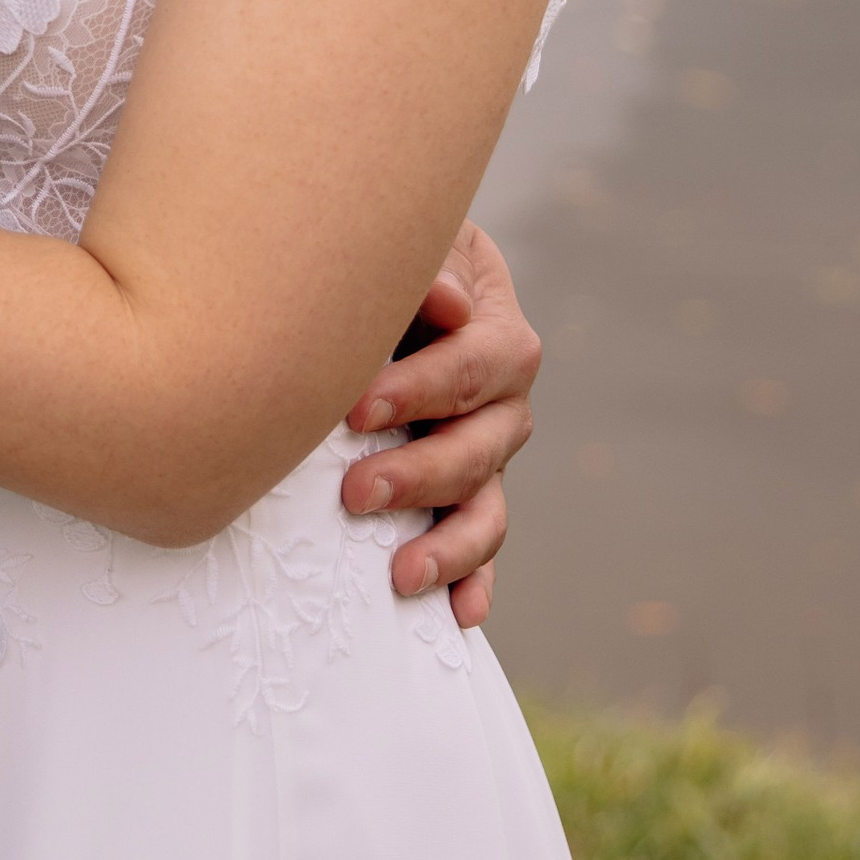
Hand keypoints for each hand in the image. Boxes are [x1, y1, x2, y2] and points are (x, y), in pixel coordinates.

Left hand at [337, 220, 540, 627]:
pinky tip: (460, 616)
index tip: (354, 410)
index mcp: (498, 330)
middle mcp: (505, 399)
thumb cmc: (383, 258)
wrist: (377, 281)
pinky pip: (480, 544)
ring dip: (449, 544)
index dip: (422, 389)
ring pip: (488, 506)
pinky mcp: (466, 494)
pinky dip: (474, 581)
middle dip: (419, 474)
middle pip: (482, 444)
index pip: (478, 362)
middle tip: (354, 492)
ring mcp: (489, 454)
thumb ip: (427, 270)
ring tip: (400, 574)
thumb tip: (451, 306)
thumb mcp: (408, 244)